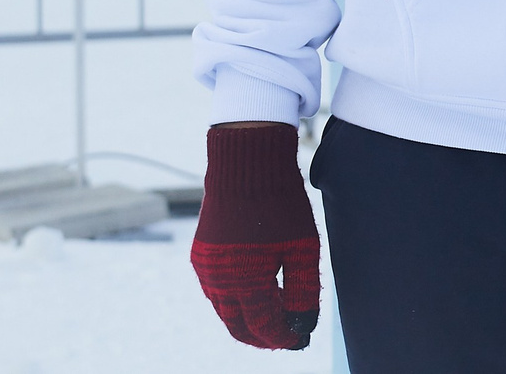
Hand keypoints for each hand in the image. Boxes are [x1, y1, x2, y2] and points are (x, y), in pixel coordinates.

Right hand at [190, 122, 319, 350]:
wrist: (245, 164)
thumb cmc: (279, 203)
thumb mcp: (302, 248)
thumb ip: (303, 291)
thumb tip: (304, 327)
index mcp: (244, 282)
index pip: (263, 327)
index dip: (283, 338)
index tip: (300, 340)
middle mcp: (218, 281)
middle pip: (238, 325)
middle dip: (262, 336)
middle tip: (285, 336)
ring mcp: (205, 268)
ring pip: (225, 309)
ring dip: (246, 318)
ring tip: (274, 316)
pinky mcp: (201, 255)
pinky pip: (215, 290)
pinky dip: (234, 299)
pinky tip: (253, 293)